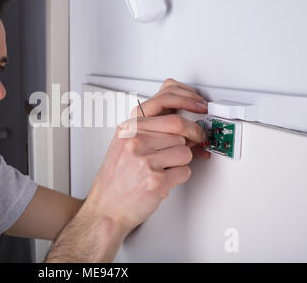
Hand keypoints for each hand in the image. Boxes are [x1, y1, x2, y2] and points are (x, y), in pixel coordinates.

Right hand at [84, 78, 209, 232]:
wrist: (107, 207)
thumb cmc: (116, 178)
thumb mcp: (124, 144)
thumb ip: (148, 128)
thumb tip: (179, 117)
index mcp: (128, 128)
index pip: (163, 101)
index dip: (187, 100)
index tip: (198, 104)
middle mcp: (134, 141)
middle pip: (179, 126)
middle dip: (193, 134)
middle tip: (197, 138)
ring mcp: (145, 160)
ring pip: (184, 150)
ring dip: (181, 160)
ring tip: (165, 167)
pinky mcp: (155, 181)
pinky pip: (184, 171)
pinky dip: (179, 176)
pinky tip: (165, 179)